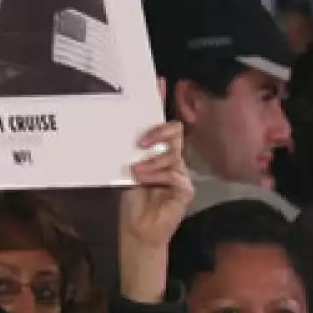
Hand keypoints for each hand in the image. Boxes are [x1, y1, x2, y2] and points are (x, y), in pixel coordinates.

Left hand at [118, 114, 194, 304]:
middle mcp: (173, 160)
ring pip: (172, 154)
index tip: (157, 82)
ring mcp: (181, 174)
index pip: (163, 123)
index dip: (161, 102)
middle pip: (175, 132)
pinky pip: (174, 174)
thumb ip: (132, 153)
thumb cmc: (132, 201)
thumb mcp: (127, 170)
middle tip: (140, 141)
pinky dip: (156, 176)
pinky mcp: (185, 190)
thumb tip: (128, 133)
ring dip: (151, 163)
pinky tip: (144, 182)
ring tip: (135, 172)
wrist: (138, 230)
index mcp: (159, 153)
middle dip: (158, 131)